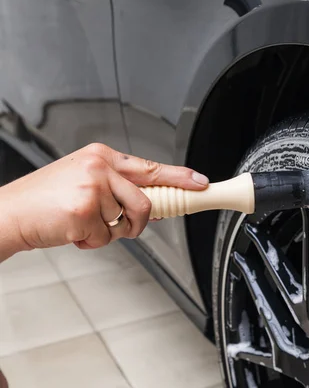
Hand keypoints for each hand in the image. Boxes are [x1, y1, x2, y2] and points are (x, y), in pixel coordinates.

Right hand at [0, 143, 208, 259]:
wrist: (8, 213)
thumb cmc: (45, 200)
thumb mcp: (84, 182)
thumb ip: (118, 189)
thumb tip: (152, 205)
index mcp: (102, 156)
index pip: (151, 167)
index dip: (179, 177)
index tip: (200, 183)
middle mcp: (100, 167)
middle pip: (146, 202)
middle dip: (137, 223)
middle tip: (120, 225)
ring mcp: (92, 187)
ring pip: (126, 223)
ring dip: (107, 232)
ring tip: (82, 223)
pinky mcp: (84, 210)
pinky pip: (106, 238)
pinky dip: (91, 242)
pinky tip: (71, 230)